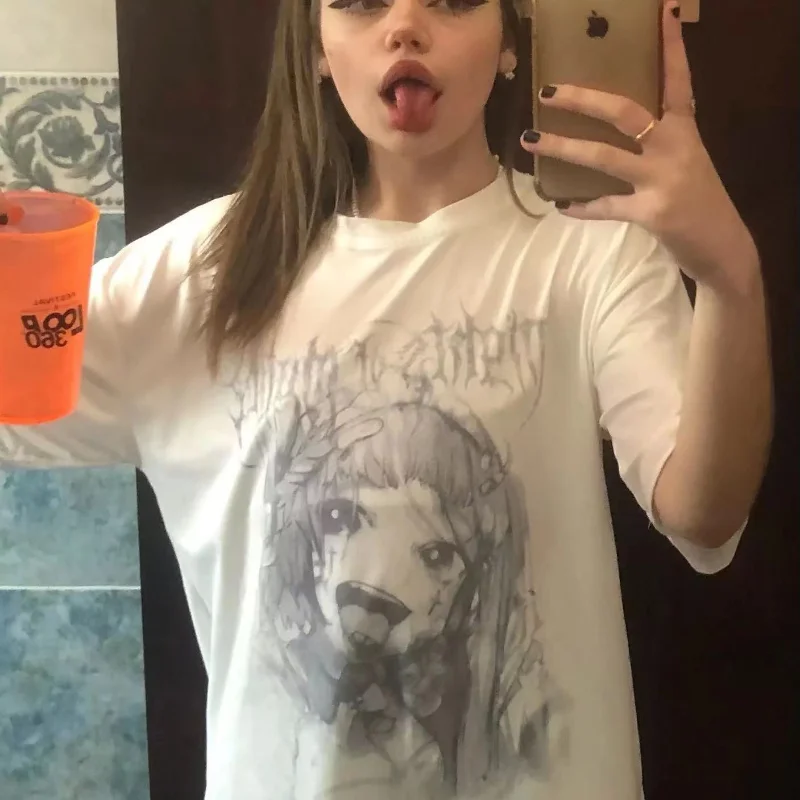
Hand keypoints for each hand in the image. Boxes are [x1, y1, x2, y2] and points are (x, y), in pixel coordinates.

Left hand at [521, 1, 758, 293]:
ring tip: (531, 140)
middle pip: (624, 112)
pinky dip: (581, 207)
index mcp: (685, 128)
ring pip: (603, 157)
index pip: (677, 79)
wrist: (721, 245)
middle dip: (582, 100)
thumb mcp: (685, 160)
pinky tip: (561, 205)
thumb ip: (657, 141)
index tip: (663, 9)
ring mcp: (663, 179)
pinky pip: (605, 206)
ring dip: (563, 147)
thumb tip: (612, 127)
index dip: (670, 45)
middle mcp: (674, 147)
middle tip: (547, 91)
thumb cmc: (697, 200)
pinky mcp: (652, 212)